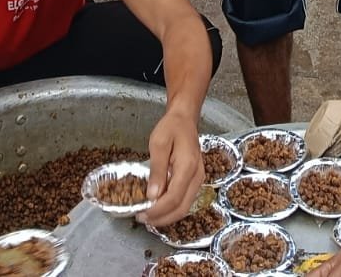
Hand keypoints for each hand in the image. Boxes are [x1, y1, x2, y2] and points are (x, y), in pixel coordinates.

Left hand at [142, 110, 203, 227]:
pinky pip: (186, 200)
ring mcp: (199, 179)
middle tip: (143, 219)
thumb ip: (156, 169)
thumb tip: (153, 195)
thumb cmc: (171, 128)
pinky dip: (172, 208)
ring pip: (185, 207)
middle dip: (162, 218)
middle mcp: (197, 176)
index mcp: (187, 167)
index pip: (173, 198)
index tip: (141, 214)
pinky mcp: (196, 180)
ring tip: (149, 216)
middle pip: (182, 208)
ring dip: (167, 216)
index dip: (158, 210)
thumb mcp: (158, 144)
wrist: (185, 119)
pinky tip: (159, 208)